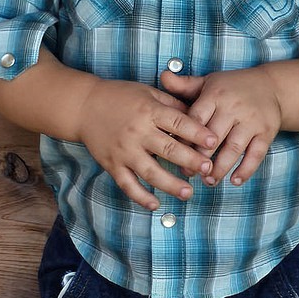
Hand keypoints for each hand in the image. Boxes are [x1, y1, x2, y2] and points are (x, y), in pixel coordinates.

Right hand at [76, 78, 216, 208]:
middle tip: (208, 169)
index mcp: (149, 111)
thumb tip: (198, 116)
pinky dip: (140, 196)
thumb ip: (172, 104)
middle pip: (168, 149)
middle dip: (190, 160)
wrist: (84, 106)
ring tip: (188, 193)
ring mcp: (124, 150)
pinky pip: (127, 184)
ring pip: (150, 171)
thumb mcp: (148, 92)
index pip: (178, 122)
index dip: (197, 132)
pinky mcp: (112, 164)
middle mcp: (138, 132)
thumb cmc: (120, 96)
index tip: (214, 141)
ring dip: (170, 184)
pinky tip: (155, 204)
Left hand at [160, 66, 281, 186]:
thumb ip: (184, 85)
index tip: (174, 153)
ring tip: (208, 181)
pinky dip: (246, 169)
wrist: (272, 86)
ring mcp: (252, 121)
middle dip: (200, 158)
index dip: (184, 138)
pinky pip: (256, 154)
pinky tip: (234, 181)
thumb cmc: (232, 87)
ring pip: (234, 148)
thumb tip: (163, 76)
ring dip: (220, 168)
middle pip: (213, 137)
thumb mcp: (209, 82)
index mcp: (216, 95)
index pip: (196, 119)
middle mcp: (234, 107)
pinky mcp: (267, 132)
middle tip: (188, 173)